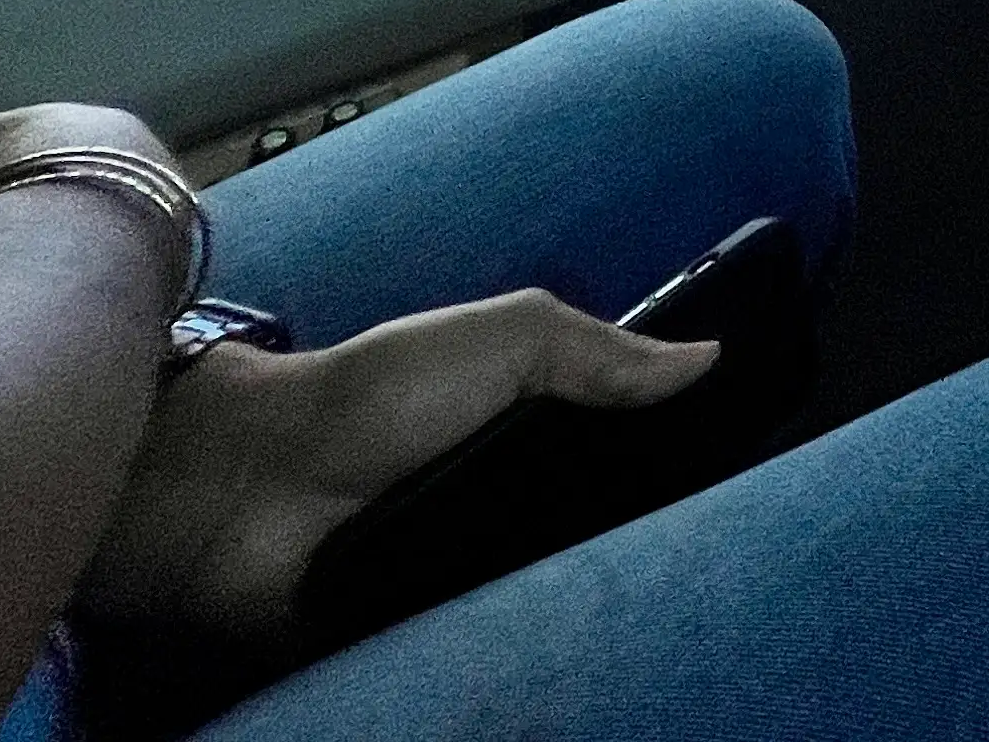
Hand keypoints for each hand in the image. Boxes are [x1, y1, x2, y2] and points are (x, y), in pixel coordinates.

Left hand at [77, 291, 718, 646]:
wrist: (252, 487)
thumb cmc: (376, 396)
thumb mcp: (501, 340)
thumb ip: (595, 350)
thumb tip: (708, 359)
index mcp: (529, 430)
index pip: (624, 458)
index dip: (676, 468)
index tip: (735, 485)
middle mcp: (508, 504)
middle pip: (602, 536)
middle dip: (644, 547)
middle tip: (702, 565)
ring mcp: (469, 574)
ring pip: (559, 598)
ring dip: (587, 600)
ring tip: (652, 614)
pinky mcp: (431, 637)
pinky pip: (502, 648)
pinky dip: (528, 646)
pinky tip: (573, 645)